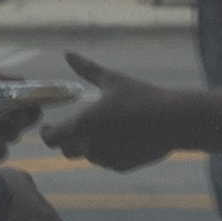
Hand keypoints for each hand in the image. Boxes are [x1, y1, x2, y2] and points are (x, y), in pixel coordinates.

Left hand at [52, 78, 206, 169]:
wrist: (174, 122)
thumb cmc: (141, 97)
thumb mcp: (112, 79)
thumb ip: (86, 69)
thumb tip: (67, 53)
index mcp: (82, 125)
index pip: (51, 139)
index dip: (47, 133)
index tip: (50, 125)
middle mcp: (90, 147)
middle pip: (67, 151)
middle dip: (67, 140)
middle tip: (75, 126)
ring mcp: (106, 160)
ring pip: (88, 156)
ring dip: (89, 146)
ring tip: (103, 128)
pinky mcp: (122, 167)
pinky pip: (107, 161)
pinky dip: (108, 152)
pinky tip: (121, 137)